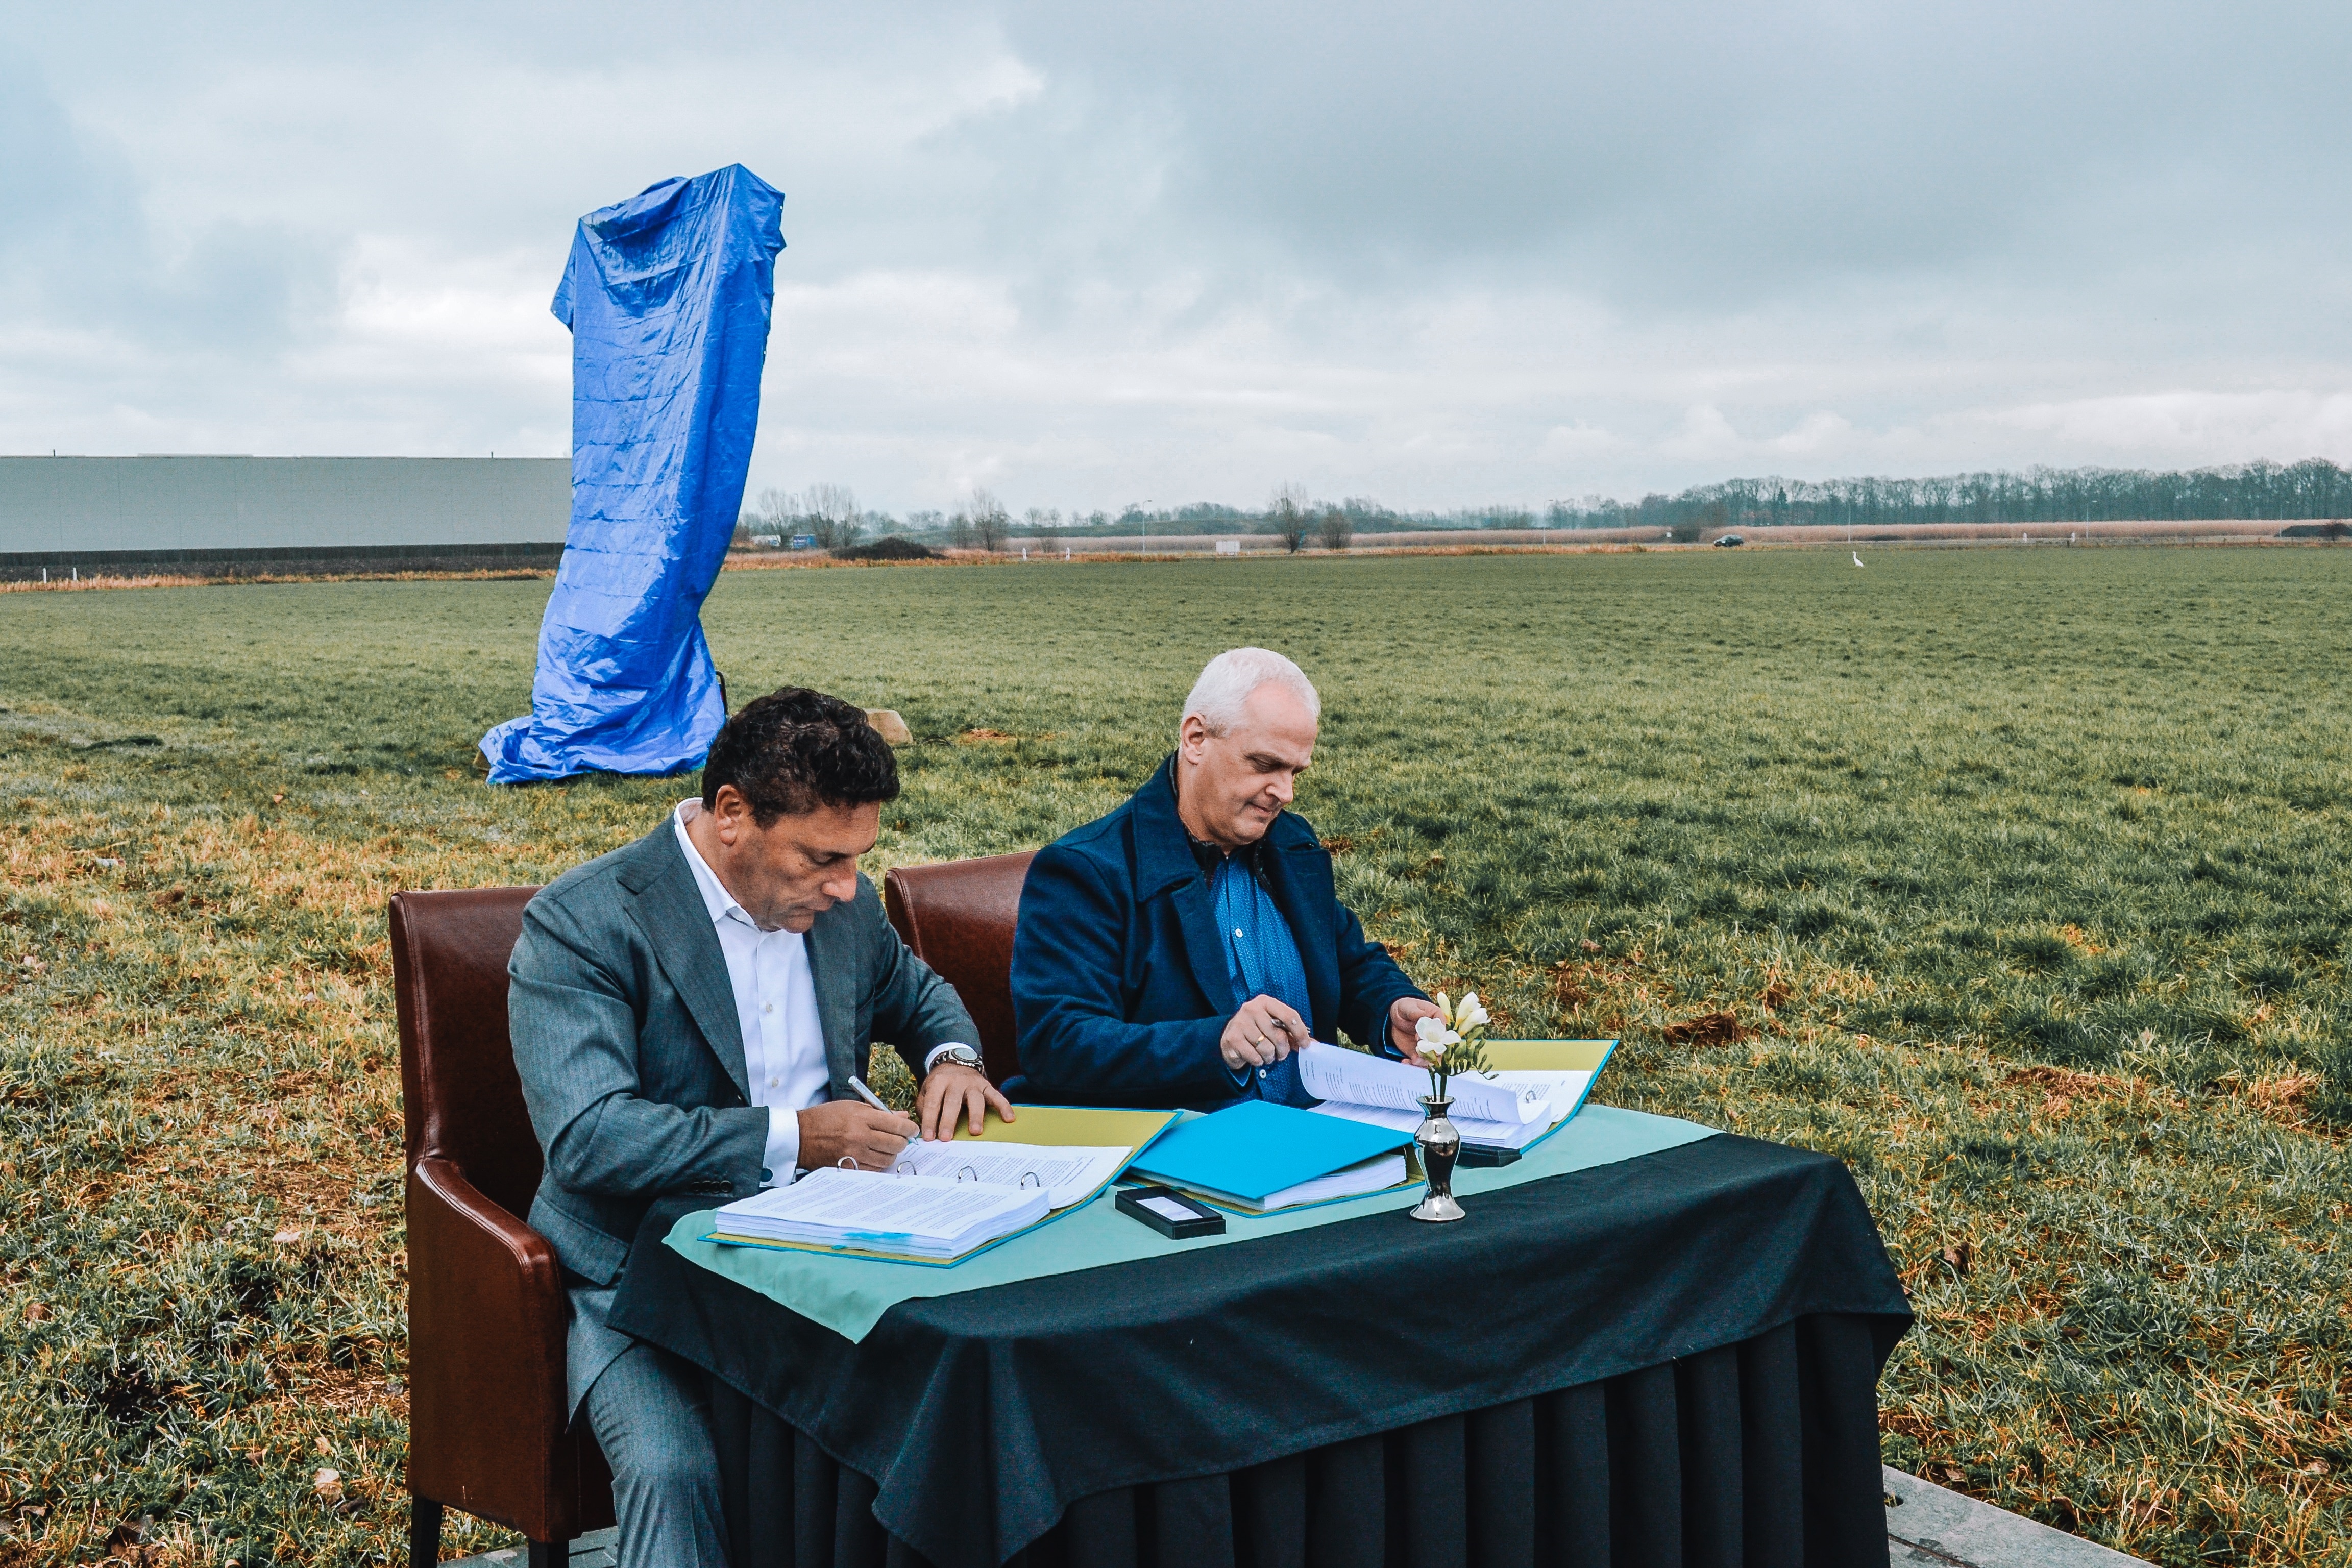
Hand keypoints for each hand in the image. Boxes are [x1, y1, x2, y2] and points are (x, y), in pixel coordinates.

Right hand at [796, 1099, 918, 1172]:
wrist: (801, 1135)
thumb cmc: (826, 1118)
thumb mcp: (852, 1107)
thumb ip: (879, 1112)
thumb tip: (902, 1117)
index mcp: (861, 1117)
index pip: (896, 1125)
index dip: (910, 1128)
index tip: (913, 1129)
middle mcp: (859, 1136)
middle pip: (896, 1144)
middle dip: (902, 1141)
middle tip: (900, 1138)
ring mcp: (854, 1154)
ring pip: (887, 1159)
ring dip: (891, 1153)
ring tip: (884, 1147)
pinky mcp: (848, 1168)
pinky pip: (874, 1170)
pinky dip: (878, 1163)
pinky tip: (873, 1156)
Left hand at [915, 1062, 1016, 1141]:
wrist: (955, 1062)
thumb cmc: (939, 1085)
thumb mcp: (926, 1091)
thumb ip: (924, 1108)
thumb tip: (926, 1131)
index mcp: (938, 1082)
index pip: (932, 1103)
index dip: (929, 1121)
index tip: (929, 1138)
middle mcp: (956, 1081)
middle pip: (952, 1102)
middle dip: (948, 1121)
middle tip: (946, 1138)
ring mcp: (973, 1083)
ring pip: (975, 1099)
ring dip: (975, 1116)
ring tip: (975, 1132)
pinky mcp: (986, 1085)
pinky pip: (997, 1096)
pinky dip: (1004, 1106)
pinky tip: (1009, 1119)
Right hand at [1220, 993, 1309, 1069]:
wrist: (1229, 1038)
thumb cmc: (1257, 1031)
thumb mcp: (1273, 1027)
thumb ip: (1292, 1034)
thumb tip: (1313, 1044)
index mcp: (1265, 1002)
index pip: (1289, 1015)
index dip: (1300, 1032)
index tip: (1305, 1045)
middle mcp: (1251, 1009)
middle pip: (1279, 1035)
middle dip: (1283, 1050)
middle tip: (1280, 1054)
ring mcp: (1240, 1023)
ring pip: (1267, 1048)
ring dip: (1269, 1057)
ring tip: (1265, 1055)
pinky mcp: (1233, 1038)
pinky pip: (1255, 1057)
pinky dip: (1258, 1061)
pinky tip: (1254, 1057)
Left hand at [1389, 995, 1442, 1061]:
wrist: (1394, 1017)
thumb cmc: (1405, 1007)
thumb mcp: (1409, 1007)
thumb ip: (1417, 1013)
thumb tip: (1423, 1018)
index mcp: (1438, 1020)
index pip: (1443, 1032)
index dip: (1435, 1038)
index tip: (1419, 1038)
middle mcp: (1437, 1035)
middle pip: (1441, 1049)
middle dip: (1432, 1055)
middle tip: (1418, 1056)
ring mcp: (1429, 1045)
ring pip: (1432, 1059)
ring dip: (1424, 1062)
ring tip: (1412, 1061)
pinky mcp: (1420, 1053)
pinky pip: (1421, 1062)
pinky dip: (1414, 1064)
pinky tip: (1404, 1061)